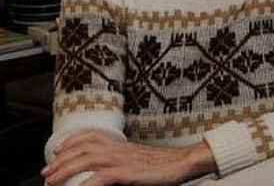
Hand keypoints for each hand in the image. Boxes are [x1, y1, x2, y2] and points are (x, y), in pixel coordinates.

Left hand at [42, 130, 215, 185]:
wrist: (183, 162)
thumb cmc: (163, 164)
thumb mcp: (138, 158)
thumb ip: (121, 160)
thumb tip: (106, 170)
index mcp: (120, 144)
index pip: (90, 136)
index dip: (71, 142)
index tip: (58, 151)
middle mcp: (118, 148)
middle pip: (83, 147)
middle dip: (61, 159)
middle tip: (47, 172)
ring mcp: (122, 159)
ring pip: (87, 159)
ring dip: (66, 169)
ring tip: (52, 180)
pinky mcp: (128, 172)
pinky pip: (101, 177)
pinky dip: (87, 184)